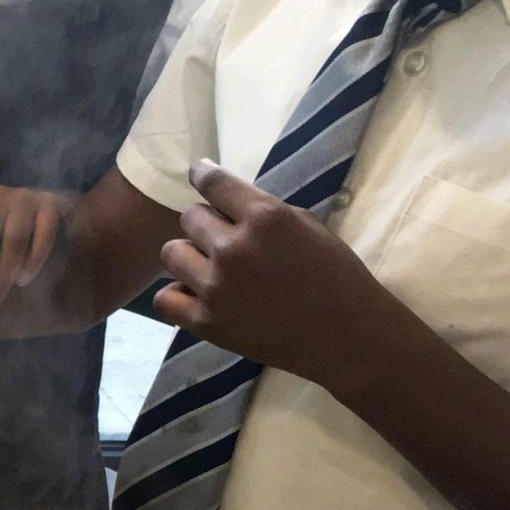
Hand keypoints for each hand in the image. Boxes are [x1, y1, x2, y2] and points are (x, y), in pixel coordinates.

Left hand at [153, 160, 401, 393]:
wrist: (345, 335)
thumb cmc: (333, 275)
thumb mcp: (305, 226)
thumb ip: (262, 211)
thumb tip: (224, 200)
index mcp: (265, 217)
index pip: (213, 182)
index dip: (202, 174)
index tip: (199, 174)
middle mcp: (234, 248)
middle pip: (189, 217)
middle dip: (206, 224)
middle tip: (224, 240)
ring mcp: (216, 287)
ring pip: (171, 253)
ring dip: (189, 256)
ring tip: (211, 268)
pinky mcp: (205, 322)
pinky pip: (164, 297)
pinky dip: (178, 294)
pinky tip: (199, 295)